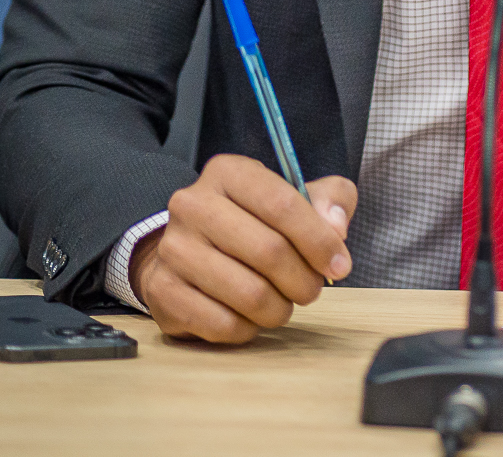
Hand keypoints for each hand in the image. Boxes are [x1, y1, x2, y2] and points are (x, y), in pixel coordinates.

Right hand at [131, 153, 356, 343]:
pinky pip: (224, 325)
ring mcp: (174, 249)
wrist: (185, 252)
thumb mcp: (293, 198)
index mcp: (228, 173)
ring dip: (279, 309)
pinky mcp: (163, 291)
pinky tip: (248, 316)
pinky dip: (248, 328)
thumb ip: (329, 201)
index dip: (320, 240)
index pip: (283, 203)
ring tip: (281, 303)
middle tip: (310, 289)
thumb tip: (335, 227)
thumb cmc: (251, 224)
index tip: (339, 264)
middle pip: (269, 251)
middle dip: (304, 280)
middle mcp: (192, 204)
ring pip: (250, 294)